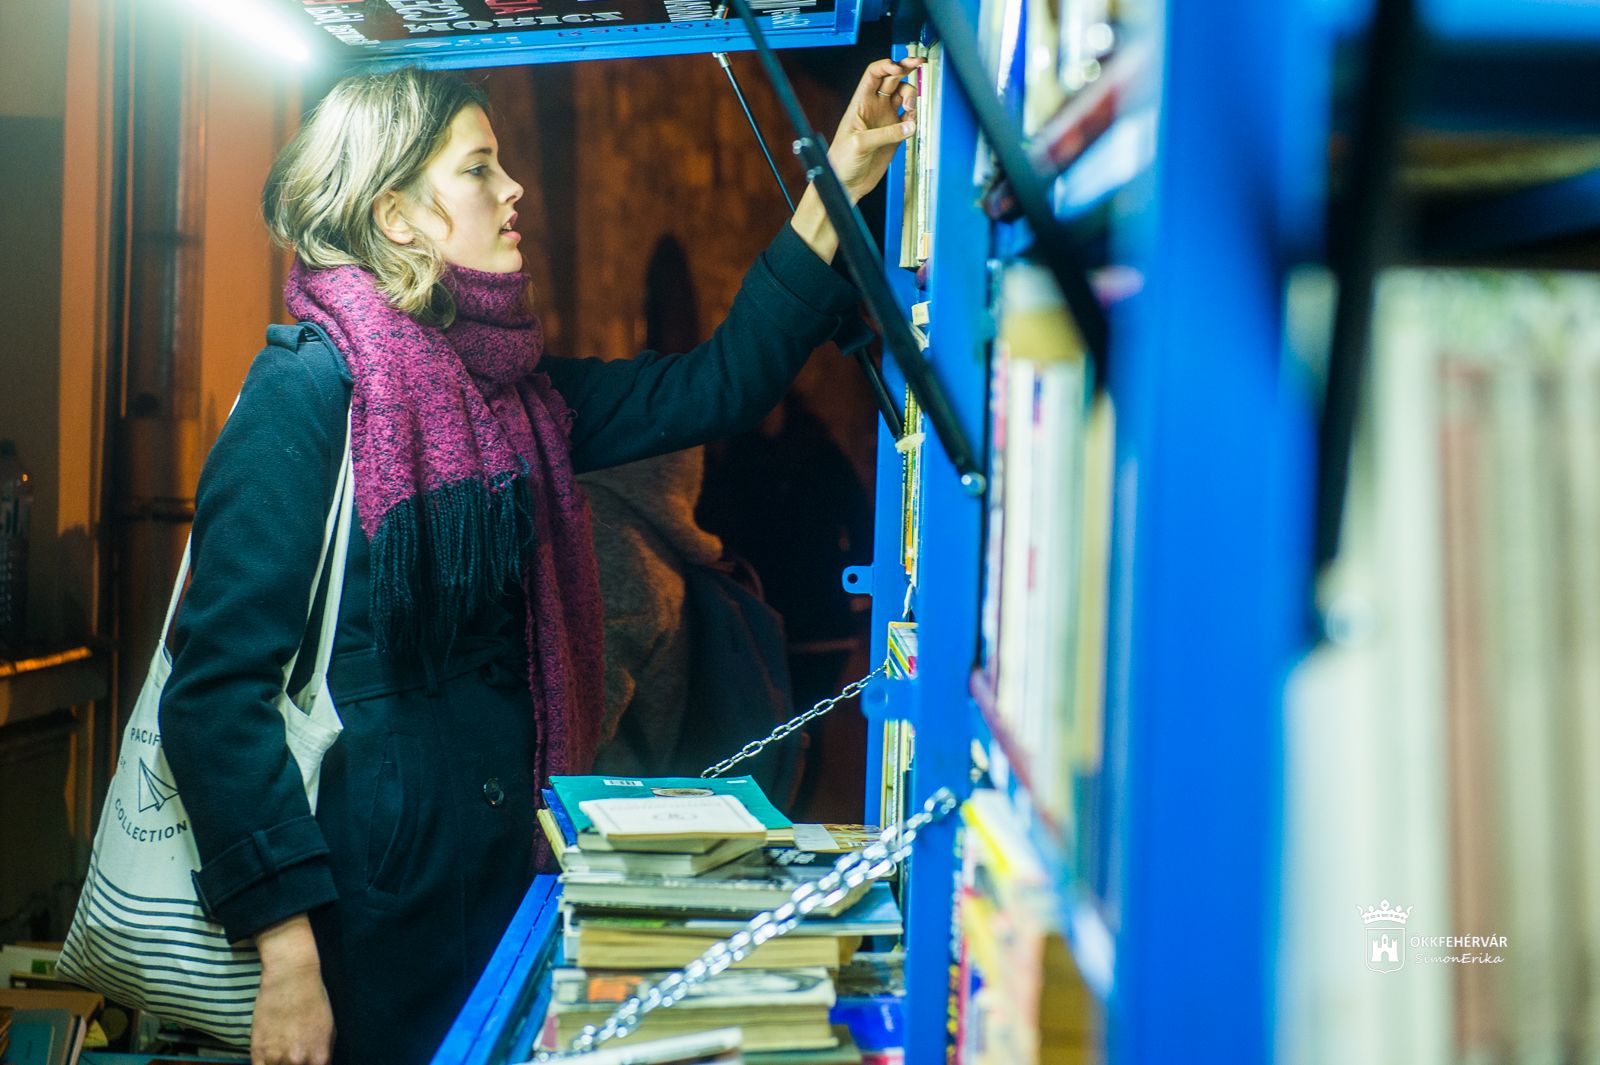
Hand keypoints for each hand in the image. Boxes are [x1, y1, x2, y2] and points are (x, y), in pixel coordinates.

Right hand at [253, 916, 333, 1064]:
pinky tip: (268, 1059)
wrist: (291, 977)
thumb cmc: (314, 1000)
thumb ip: (322, 1055)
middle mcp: (299, 1061)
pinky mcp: (257, 1052)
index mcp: (320, 1056)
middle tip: (291, 1056)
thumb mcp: (330, 1030)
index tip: (306, 1064)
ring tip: (281, 1054)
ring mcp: (276, 1058)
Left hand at [826, 56, 924, 203]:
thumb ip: (886, 133)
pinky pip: (909, 118)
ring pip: (904, 96)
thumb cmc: (842, 161)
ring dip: (912, 97)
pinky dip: (914, 117)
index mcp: (860, 103)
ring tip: (910, 109)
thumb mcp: (860, 144)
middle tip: (919, 63)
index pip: (874, 74)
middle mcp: (874, 107)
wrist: (847, 184)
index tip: (899, 68)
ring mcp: (886, 119)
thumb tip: (909, 126)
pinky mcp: (894, 134)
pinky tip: (910, 124)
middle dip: (906, 68)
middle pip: (893, 79)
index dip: (888, 65)